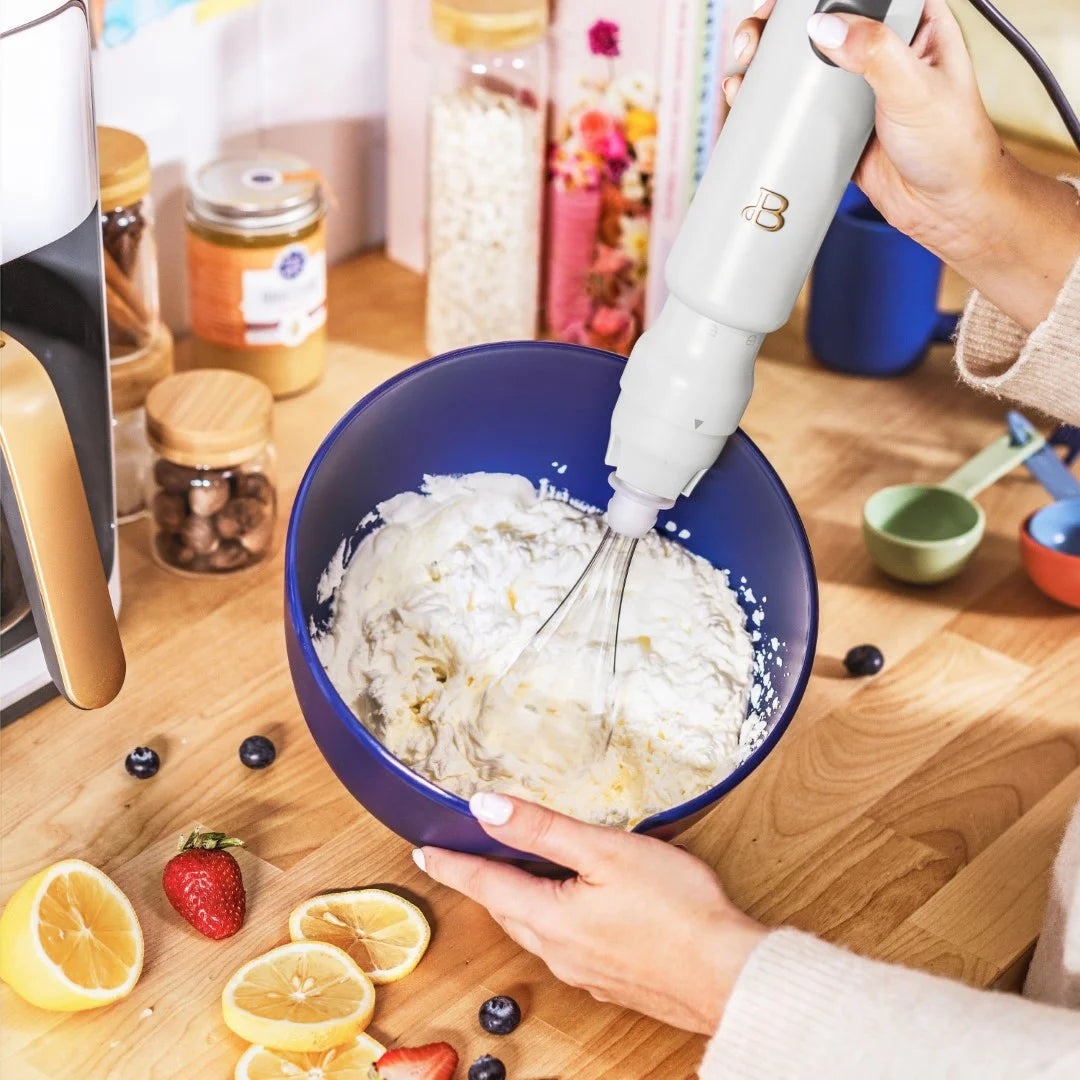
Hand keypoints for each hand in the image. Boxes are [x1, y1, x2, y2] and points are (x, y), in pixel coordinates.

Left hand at [415, 792, 766, 1034]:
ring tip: (512, 876)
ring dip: (518, 902)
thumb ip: (543, 829)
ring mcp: (587, 972)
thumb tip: (485, 808)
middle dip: (484, 883)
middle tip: (463, 860)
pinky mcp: (613, 980)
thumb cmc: (677, 912)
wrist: (730, 977)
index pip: (485, 884)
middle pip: (507, 910)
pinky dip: (554, 920)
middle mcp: (560, 952)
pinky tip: (572, 910)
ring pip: (536, 930)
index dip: (452, 864)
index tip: (424, 852)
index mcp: (550, 919)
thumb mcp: (605, 851)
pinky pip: (566, 946)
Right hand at [726, 0, 1079, 330]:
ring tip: (743, 68)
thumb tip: (824, 26)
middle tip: (753, 39)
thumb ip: (875, 53)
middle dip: (776, 25)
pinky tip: (746, 98)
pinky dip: (767, 101)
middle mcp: (880, 48)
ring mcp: (854, 87)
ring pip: (801, 62)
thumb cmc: (954, 146)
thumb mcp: (916, 91)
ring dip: (765, 61)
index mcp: (913, 22)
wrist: (947, 208)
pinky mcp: (835, 124)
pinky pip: (796, 106)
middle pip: (818, 20)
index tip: (783, 4)